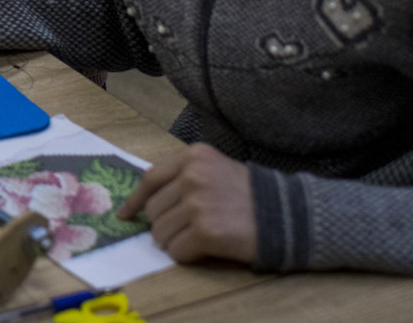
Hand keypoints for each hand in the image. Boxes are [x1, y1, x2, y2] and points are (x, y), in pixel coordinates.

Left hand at [117, 143, 257, 264]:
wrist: (287, 216)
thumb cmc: (250, 195)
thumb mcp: (216, 170)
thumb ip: (184, 177)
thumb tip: (146, 201)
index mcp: (193, 156)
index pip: (150, 178)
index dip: (135, 200)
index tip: (125, 215)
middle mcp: (192, 175)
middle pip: (153, 210)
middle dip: (163, 226)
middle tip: (183, 231)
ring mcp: (197, 203)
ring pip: (161, 233)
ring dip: (174, 242)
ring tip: (197, 240)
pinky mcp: (204, 231)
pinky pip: (176, 250)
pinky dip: (185, 255)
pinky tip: (204, 249)